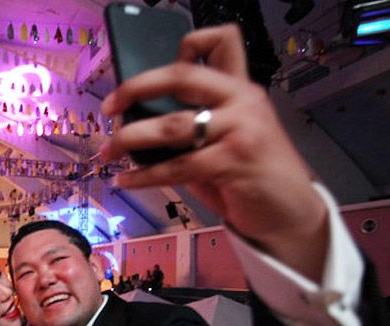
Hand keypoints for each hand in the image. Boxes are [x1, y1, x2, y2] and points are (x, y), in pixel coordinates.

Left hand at [100, 25, 327, 282]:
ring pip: (173, 126)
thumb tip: (137, 124)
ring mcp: (242, 128)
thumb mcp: (224, 140)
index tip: (149, 74)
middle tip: (108, 108)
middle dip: (137, 88)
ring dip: (131, 138)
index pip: (221, 41)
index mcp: (240, 87)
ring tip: (108, 151)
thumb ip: (193, 126)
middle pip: (182, 76)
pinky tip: (126, 180)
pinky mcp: (235, 160)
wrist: (290, 213)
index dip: (187, 44)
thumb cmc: (249, 176)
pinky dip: (145, 175)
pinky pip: (178, 166)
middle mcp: (243, 99)